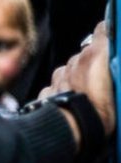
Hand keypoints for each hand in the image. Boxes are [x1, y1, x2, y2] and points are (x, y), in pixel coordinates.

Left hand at [40, 21, 114, 137]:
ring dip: (80, 75)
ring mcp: (60, 75)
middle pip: (88, 53)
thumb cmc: (100, 113)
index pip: (103, 30)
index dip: (108, 33)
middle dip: (96, 61)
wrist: (71, 132)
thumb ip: (115, 68)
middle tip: (106, 77)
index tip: (113, 37)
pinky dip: (67, 88)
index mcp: (95, 56)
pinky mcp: (49, 89)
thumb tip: (115, 64)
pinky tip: (76, 100)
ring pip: (73, 68)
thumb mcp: (118, 87)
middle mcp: (75, 61)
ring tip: (91, 93)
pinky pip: (60, 84)